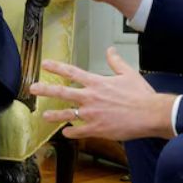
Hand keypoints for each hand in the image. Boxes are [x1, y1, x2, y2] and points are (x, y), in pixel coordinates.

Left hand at [33, 47, 176, 139]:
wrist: (150, 114)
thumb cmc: (141, 94)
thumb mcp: (128, 73)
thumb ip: (116, 62)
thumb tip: (110, 50)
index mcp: (97, 83)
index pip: (72, 72)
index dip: (57, 67)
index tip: (44, 64)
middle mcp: (90, 97)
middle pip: (62, 92)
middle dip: (45, 89)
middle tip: (32, 88)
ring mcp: (92, 114)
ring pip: (67, 114)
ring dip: (54, 115)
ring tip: (43, 116)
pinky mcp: (97, 128)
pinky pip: (79, 131)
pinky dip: (71, 132)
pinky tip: (66, 133)